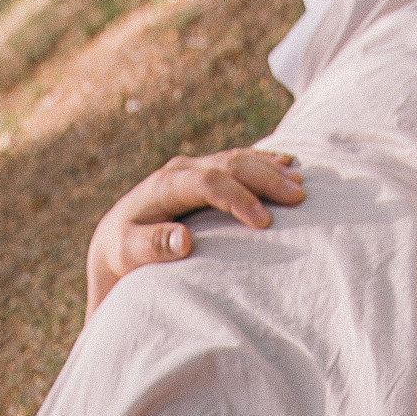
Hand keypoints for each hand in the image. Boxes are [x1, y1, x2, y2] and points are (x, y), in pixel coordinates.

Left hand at [86, 149, 303, 316]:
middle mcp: (181, 170)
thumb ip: (150, 247)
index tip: (264, 223)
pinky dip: (265, 163)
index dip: (237, 199)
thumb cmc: (122, 256)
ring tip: (301, 187)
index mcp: (164, 186)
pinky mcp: (205, 175)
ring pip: (239, 159)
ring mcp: (194, 169)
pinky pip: (239, 162)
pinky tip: (289, 167)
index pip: (207, 183)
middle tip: (298, 198)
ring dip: (271, 171)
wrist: (115, 243)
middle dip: (265, 179)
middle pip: (230, 164)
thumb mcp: (126, 255)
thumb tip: (182, 240)